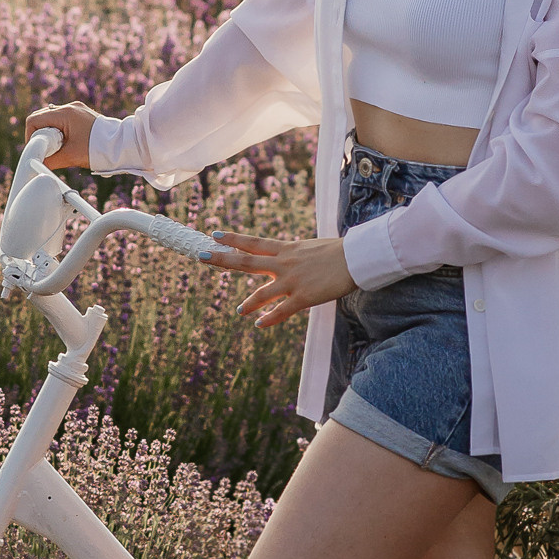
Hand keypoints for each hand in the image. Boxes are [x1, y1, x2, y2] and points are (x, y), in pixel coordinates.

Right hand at [25, 100, 97, 172]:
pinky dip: (60, 132)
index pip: (34, 120)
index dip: (31, 136)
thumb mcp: (70, 156)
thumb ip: (50, 160)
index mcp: (65, 113)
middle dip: (40, 134)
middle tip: (47, 150)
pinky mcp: (82, 115)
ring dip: (50, 134)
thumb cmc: (98, 149)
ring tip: (59, 148)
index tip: (37, 149)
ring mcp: (77, 110)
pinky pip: (63, 121)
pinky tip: (67, 143)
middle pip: (42, 118)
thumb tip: (36, 164)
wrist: (122, 145)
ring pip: (52, 119)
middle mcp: (70, 107)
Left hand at [208, 230, 355, 328]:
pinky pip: (281, 311)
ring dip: (248, 303)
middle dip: (222, 259)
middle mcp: (284, 264)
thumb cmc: (339, 251)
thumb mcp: (311, 248)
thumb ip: (296, 255)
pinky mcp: (303, 297)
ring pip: (261, 293)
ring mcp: (291, 281)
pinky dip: (269, 319)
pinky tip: (259, 325)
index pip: (253, 242)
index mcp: (286, 249)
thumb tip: (288, 256)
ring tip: (239, 311)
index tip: (214, 234)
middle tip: (201, 255)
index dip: (233, 239)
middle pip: (246, 261)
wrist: (357, 257)